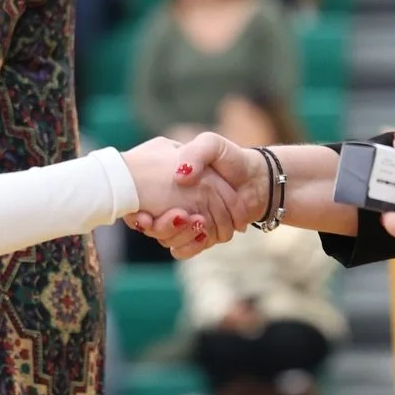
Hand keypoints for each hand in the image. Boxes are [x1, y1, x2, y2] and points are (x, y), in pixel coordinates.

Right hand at [123, 133, 269, 256]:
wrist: (255, 179)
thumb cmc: (230, 159)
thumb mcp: (211, 144)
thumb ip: (195, 153)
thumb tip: (180, 176)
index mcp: (166, 184)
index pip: (140, 204)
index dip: (138, 213)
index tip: (144, 215)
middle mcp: (170, 203)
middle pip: (152, 226)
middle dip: (163, 225)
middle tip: (182, 214)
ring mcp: (183, 222)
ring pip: (167, 240)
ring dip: (180, 234)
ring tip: (198, 221)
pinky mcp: (197, 237)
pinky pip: (183, 250)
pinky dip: (192, 245)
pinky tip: (204, 233)